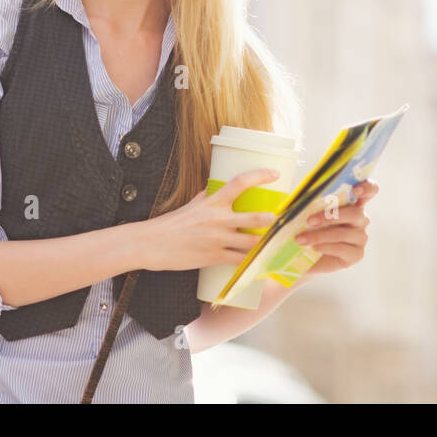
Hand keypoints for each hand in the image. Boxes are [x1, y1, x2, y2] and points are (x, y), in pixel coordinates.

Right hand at [139, 169, 279, 271]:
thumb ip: (207, 197)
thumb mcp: (191, 205)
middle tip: (284, 219)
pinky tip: (261, 262)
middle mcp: (218, 219)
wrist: (151, 244)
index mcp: (213, 202)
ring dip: (267, 243)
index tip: (275, 174)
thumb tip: (219, 188)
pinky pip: (240, 261)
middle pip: (256, 218)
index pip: (240, 182)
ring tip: (278, 241)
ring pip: (253, 242)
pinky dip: (252, 262)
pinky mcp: (214, 258)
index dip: (260, 176)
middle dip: (274, 220)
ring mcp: (217, 240)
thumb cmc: (171, 223)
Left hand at [295, 179, 377, 276]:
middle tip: (309, 221)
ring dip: (320, 235)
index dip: (367, 188)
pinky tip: (314, 248)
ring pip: (344, 233)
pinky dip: (326, 247)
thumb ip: (308, 202)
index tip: (356, 189)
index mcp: (353, 202)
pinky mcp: (357, 254)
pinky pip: (343, 249)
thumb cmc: (307, 228)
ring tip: (301, 239)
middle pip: (355, 213)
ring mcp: (360, 237)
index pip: (369, 191)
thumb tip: (297, 196)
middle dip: (331, 216)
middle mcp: (360, 219)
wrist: (305, 256)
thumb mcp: (306, 212)